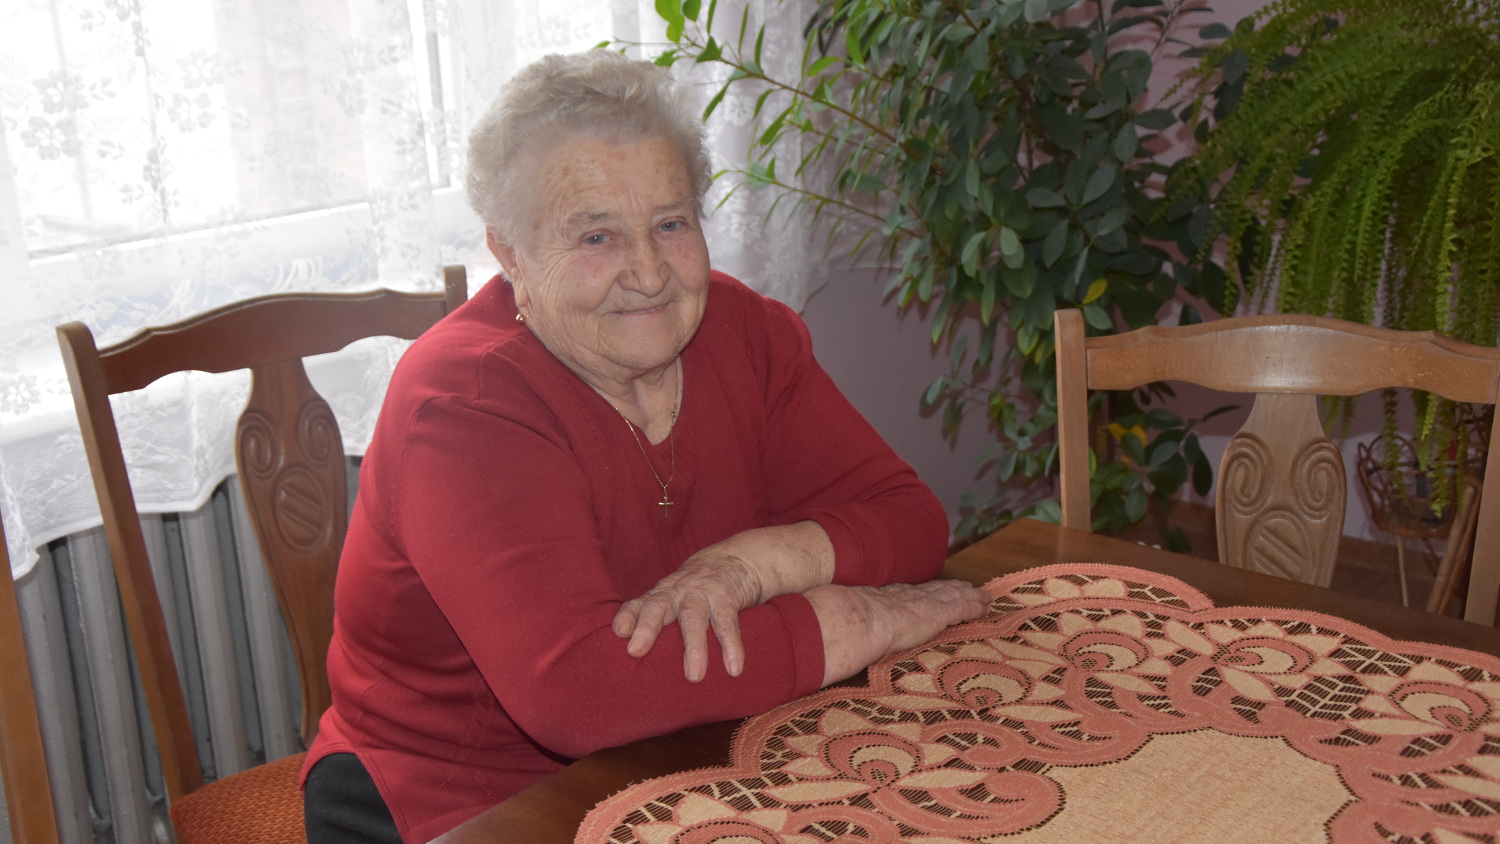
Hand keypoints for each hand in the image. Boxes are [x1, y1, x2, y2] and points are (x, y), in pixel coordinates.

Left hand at [612, 522, 834, 681]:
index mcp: (662, 595)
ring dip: (694, 647)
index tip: (619, 631)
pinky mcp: (727, 597)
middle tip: (635, 651)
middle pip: (658, 606)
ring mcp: (702, 593)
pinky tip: (733, 668)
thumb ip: (658, 621)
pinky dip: (731, 646)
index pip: (640, 603)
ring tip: (694, 676)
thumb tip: (637, 662)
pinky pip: (728, 623)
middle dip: (647, 627)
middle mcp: (678, 593)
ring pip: (694, 619)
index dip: (628, 615)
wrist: (736, 558)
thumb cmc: (697, 588)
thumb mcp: (674, 597)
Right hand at [807, 579, 990, 685]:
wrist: (857, 620)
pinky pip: (961, 608)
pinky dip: (974, 606)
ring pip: (953, 596)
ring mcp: (923, 603)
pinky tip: (985, 606)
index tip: (935, 588)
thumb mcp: (851, 621)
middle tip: (968, 587)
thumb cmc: (848, 625)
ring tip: (982, 596)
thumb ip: (853, 625)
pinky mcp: (937, 614)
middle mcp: (908, 596)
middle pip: (936, 590)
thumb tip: (836, 637)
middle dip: (952, 588)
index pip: (911, 593)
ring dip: (969, 596)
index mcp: (887, 599)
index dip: (926, 590)